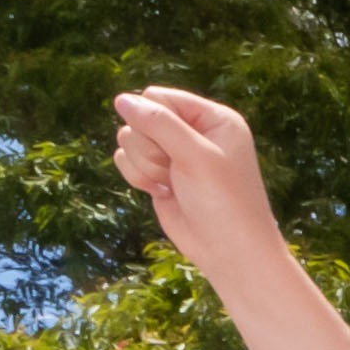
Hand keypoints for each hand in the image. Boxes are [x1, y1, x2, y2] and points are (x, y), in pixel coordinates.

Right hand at [107, 87, 278, 262]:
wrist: (228, 252)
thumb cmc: (223, 201)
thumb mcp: (194, 155)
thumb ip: (158, 123)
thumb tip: (121, 99)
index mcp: (213, 118)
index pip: (159, 96)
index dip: (152, 118)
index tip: (171, 146)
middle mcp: (193, 132)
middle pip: (140, 117)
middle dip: (149, 146)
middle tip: (174, 170)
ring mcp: (174, 153)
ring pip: (129, 139)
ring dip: (143, 164)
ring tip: (170, 183)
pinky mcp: (159, 174)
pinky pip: (127, 160)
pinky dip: (136, 176)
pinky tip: (161, 192)